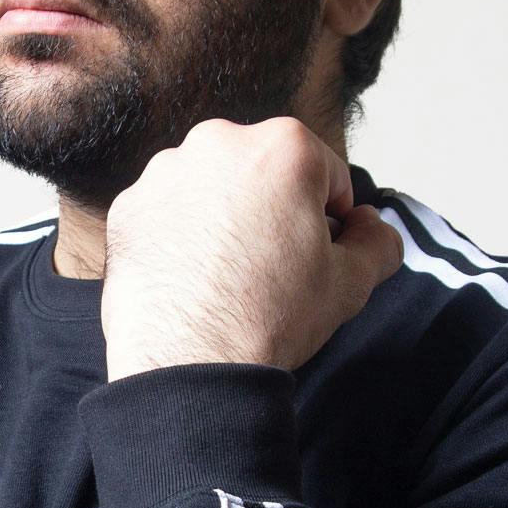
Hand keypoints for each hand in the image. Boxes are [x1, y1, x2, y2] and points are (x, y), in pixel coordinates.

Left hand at [101, 117, 402, 379]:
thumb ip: (378, 242)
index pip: (324, 175)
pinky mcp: (129, 204)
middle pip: (264, 173)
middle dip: (272, 210)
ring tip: (227, 275)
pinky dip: (180, 234)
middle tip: (270, 267)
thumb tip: (373, 227)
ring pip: (213, 187)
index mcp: (282, 147)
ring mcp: (166, 171)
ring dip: (224, 218)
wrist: (189, 365)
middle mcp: (218, 142)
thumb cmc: (268, 319)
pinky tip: (192, 276)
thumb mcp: (351, 282)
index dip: (328, 219)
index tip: (313, 254)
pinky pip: (168, 210)